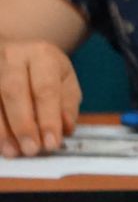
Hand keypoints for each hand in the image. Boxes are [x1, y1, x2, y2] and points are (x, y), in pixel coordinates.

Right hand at [0, 38, 80, 157]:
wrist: (17, 50)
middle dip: (23, 125)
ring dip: (2, 130)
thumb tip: (64, 129)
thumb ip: (66, 105)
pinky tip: (1, 143)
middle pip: (13, 92)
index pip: (45, 89)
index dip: (48, 118)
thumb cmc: (44, 71)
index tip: (51, 143)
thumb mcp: (64, 81)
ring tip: (13, 151)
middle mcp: (11, 56)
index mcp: (41, 55)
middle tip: (31, 150)